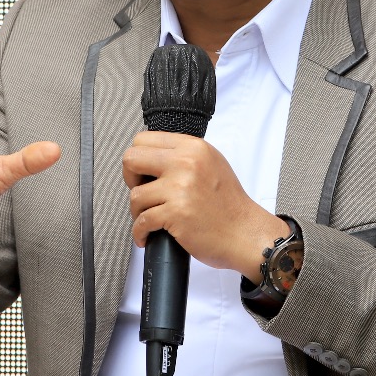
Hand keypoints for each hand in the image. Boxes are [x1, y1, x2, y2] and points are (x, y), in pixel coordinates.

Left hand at [122, 131, 280, 276]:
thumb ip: (184, 156)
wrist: (245, 234)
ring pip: (135, 195)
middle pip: (132, 159)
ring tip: (151, 219)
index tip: (144, 174)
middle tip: (142, 193)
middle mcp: (186, 163)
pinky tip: (147, 236)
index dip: (139, 159)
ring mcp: (180, 188)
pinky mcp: (175, 213)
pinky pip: (141, 221)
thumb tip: (152, 159)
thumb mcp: (212, 164)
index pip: (144, 139)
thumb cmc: (230, 206)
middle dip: (130, 179)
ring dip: (139, 212)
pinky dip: (140, 232)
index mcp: (193, 147)